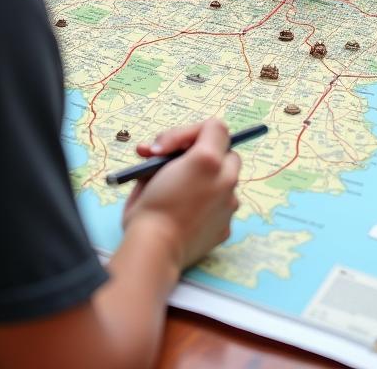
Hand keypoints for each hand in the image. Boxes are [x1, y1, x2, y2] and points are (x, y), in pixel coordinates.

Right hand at [122, 119, 240, 269]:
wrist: (153, 251)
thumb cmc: (147, 208)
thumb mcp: (151, 167)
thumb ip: (168, 153)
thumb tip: (169, 155)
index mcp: (207, 159)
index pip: (215, 127)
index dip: (191, 133)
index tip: (169, 149)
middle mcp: (225, 179)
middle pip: (226, 153)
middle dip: (205, 154)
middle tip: (178, 165)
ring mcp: (229, 204)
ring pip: (227, 180)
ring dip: (208, 179)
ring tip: (179, 190)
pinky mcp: (226, 226)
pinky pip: (222, 206)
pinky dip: (208, 205)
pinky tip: (186, 212)